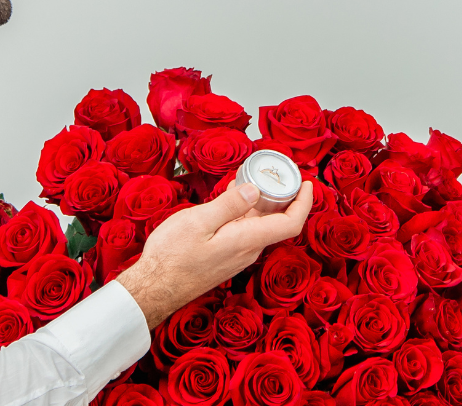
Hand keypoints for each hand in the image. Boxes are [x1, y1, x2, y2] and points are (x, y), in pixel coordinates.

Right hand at [114, 180, 313, 327]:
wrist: (153, 290)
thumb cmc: (171, 257)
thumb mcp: (197, 222)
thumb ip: (229, 205)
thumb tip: (255, 189)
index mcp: (247, 240)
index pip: (291, 223)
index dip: (304, 202)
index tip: (308, 183)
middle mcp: (248, 251)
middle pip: (277, 221)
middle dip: (282, 195)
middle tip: (277, 171)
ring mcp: (237, 256)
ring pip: (259, 225)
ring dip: (260, 201)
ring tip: (250, 177)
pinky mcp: (226, 258)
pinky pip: (244, 231)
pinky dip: (245, 211)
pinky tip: (230, 198)